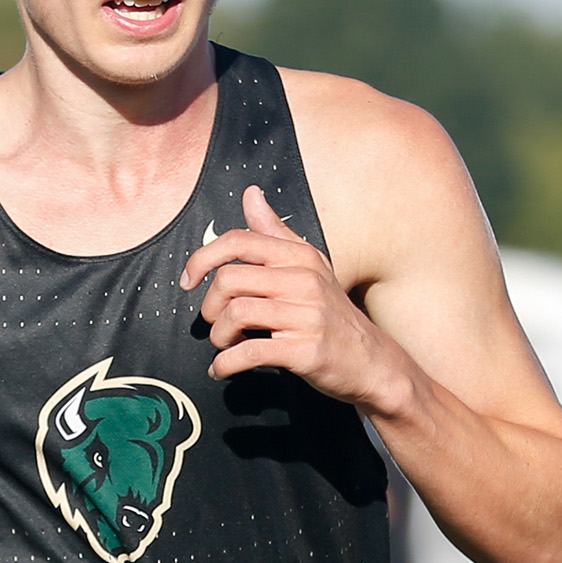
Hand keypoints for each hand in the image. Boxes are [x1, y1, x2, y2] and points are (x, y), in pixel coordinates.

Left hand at [181, 185, 412, 413]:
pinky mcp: (306, 351)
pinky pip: (249, 353)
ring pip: (236, 314)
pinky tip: (222, 368)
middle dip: (210, 305)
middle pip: (229, 279)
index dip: (202, 258)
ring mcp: (307, 316)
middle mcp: (305, 280)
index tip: (188, 280)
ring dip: (219, 336)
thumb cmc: (332, 314)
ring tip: (226, 345)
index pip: (239, 241)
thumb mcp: (309, 266)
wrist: (373, 362)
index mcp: (300, 256)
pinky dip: (226, 364)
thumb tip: (250, 194)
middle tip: (216, 322)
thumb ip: (274, 231)